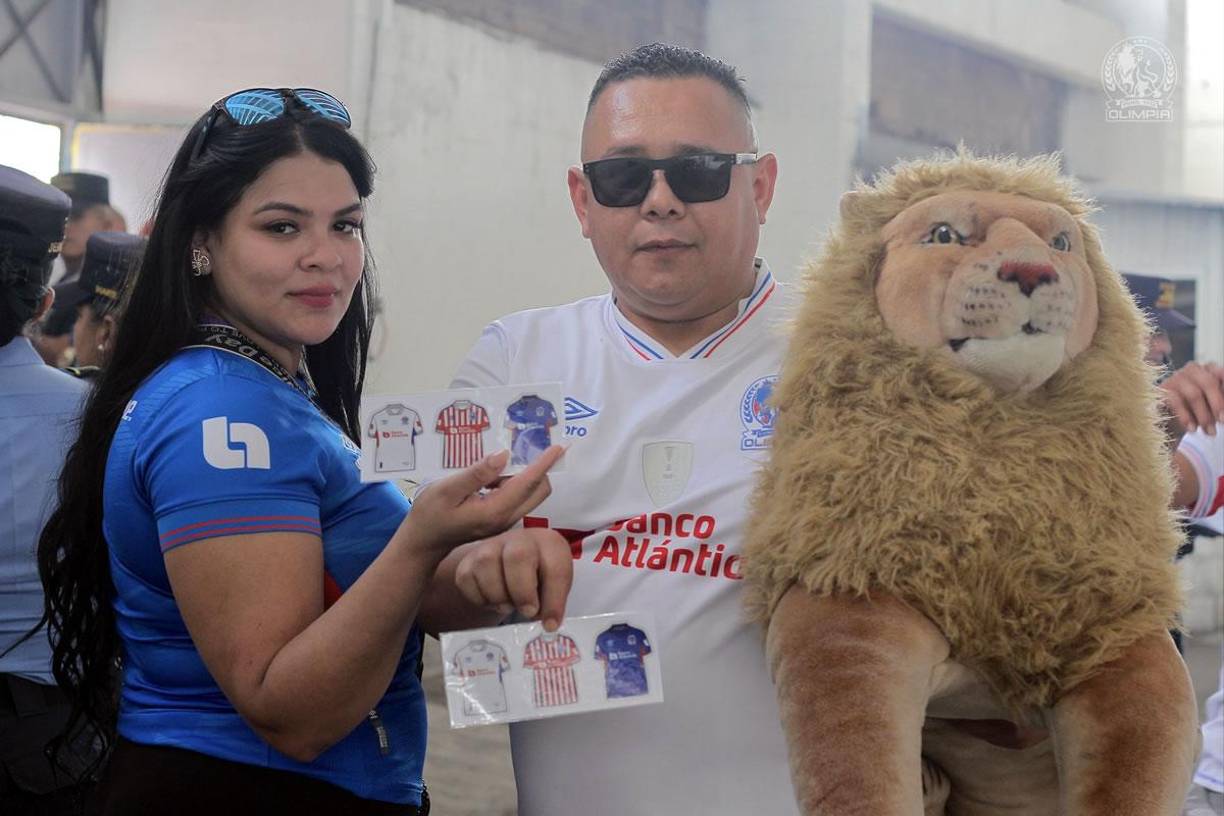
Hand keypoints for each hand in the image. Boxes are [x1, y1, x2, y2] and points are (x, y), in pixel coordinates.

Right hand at [404, 446, 564, 555]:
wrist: (423, 542)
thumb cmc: (430, 514)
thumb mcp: (447, 490)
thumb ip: (477, 473)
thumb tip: (504, 455)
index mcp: (495, 511)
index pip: (527, 483)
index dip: (544, 463)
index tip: (559, 446)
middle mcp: (506, 517)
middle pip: (538, 490)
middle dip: (541, 468)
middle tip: (530, 444)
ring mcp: (504, 520)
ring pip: (530, 494)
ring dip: (526, 473)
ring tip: (506, 454)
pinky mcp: (500, 518)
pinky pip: (517, 496)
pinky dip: (514, 480)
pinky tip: (493, 471)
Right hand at [454, 527, 573, 630]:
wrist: (511, 565)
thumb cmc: (538, 576)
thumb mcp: (553, 587)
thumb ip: (552, 605)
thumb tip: (548, 626)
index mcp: (549, 545)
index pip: (555, 568)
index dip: (554, 600)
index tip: (550, 624)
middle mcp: (520, 540)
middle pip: (517, 557)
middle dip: (522, 592)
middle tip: (527, 611)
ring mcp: (492, 546)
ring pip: (486, 564)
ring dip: (498, 595)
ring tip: (509, 605)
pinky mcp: (470, 559)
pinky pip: (467, 578)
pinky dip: (479, 597)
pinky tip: (493, 600)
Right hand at [1159, 361, 1223, 437]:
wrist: (1168, 423)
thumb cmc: (1197, 413)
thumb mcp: (1213, 408)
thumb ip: (1219, 405)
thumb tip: (1223, 413)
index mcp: (1209, 370)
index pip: (1221, 374)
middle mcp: (1193, 370)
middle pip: (1209, 383)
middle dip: (1217, 404)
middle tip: (1222, 421)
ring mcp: (1175, 378)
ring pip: (1194, 394)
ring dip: (1204, 416)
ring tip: (1209, 431)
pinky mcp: (1161, 390)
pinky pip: (1176, 402)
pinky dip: (1186, 417)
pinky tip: (1192, 428)